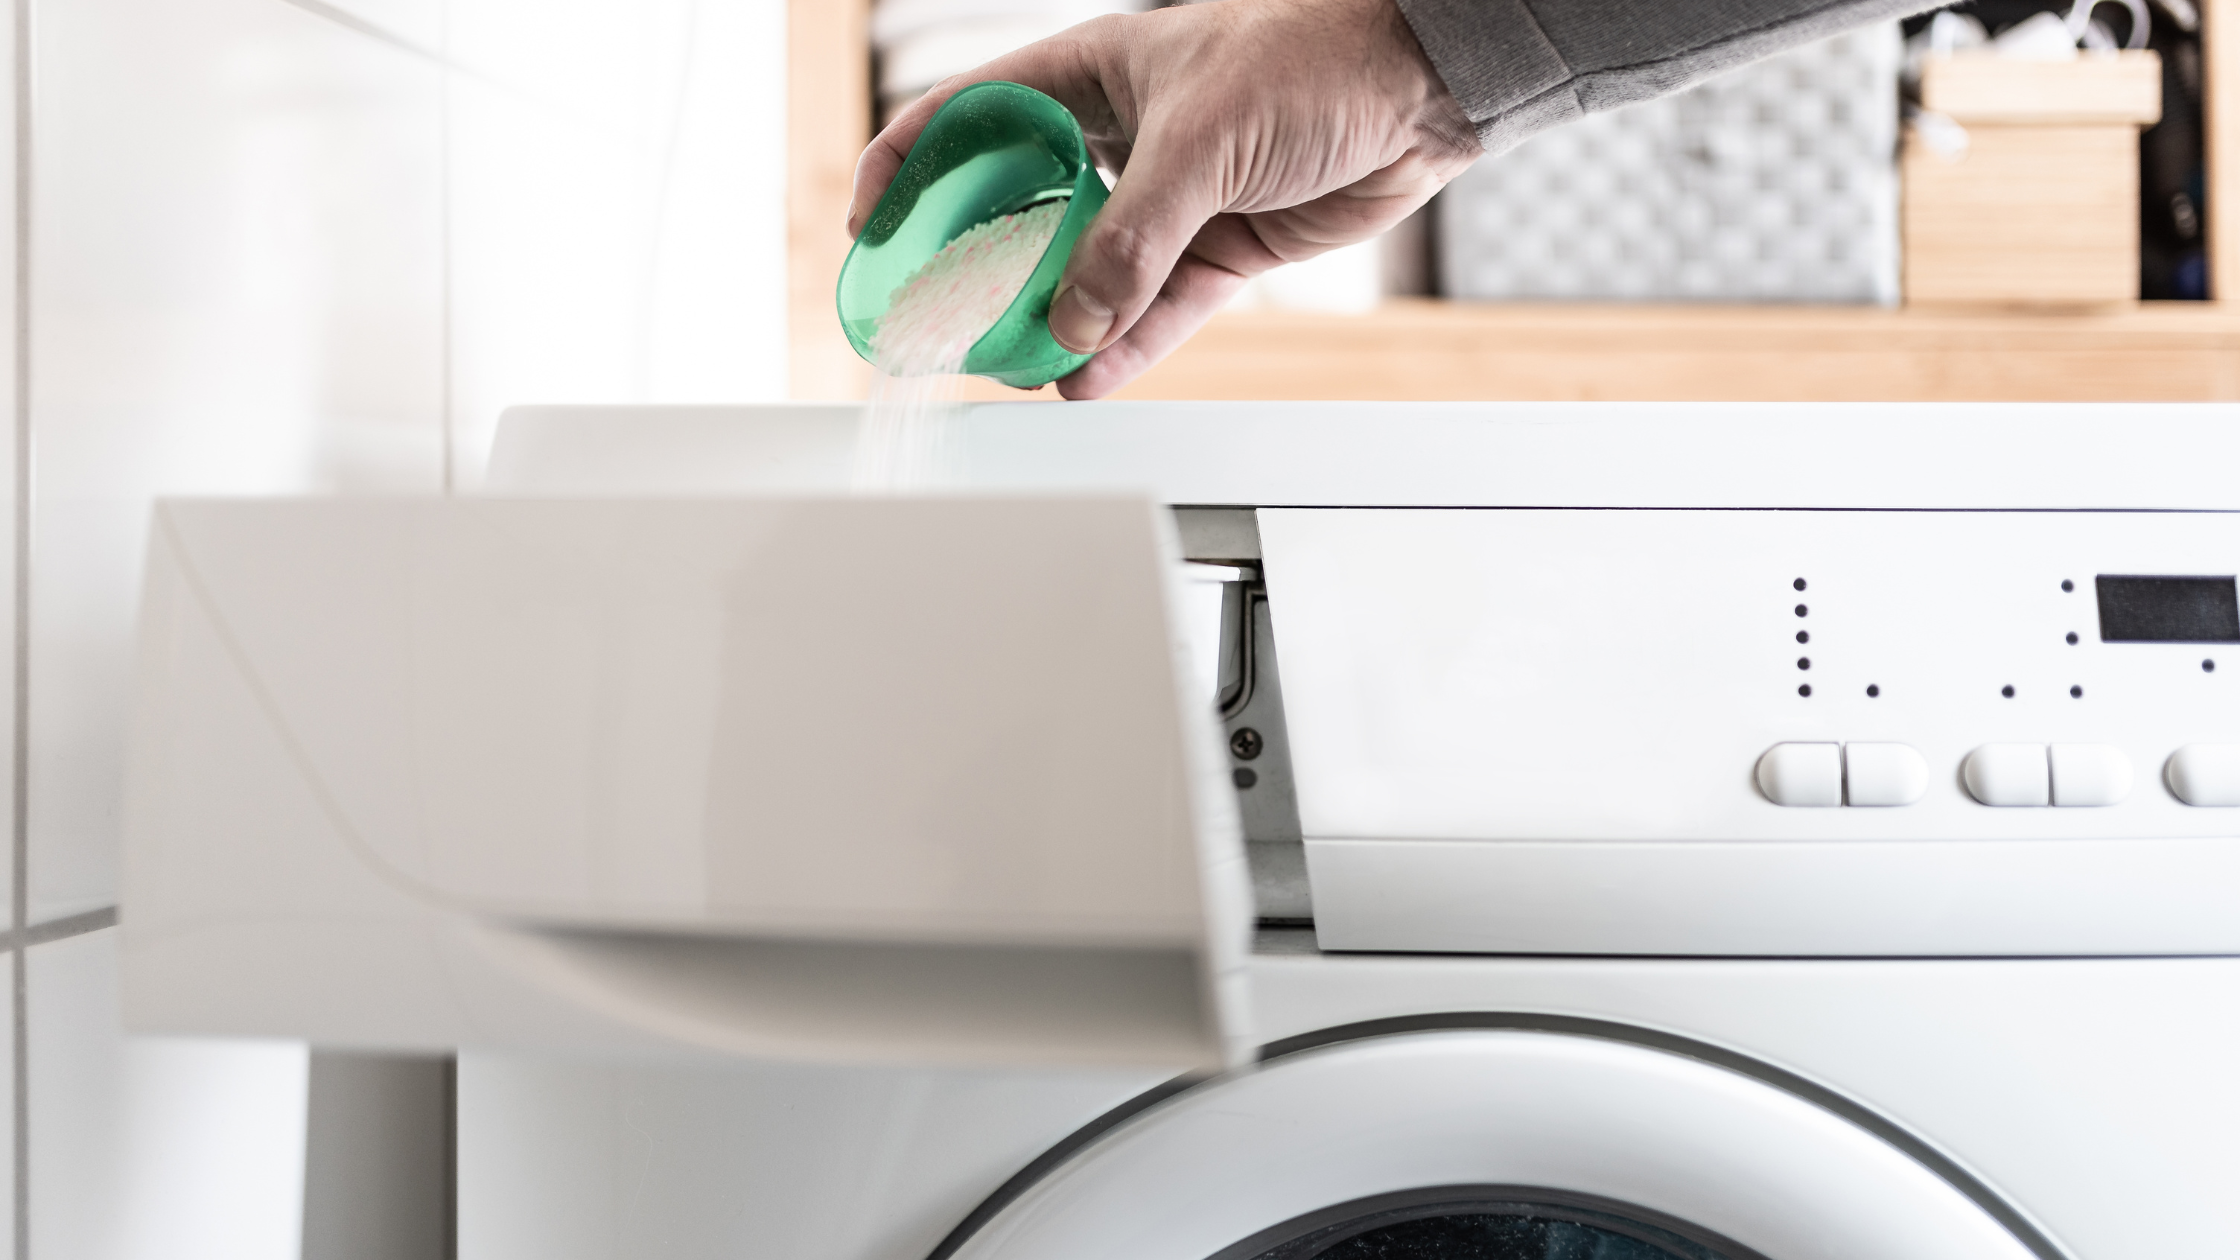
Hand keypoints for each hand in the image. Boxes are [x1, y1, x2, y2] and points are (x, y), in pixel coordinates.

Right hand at [848, 0, 1480, 398]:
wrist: (1423, 88)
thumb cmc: (1315, 57)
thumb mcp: (1203, 140)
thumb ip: (1133, 238)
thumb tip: (1075, 322)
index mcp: (1086, 76)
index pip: (968, 118)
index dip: (908, 167)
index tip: (872, 226)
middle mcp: (1115, 139)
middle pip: (1018, 211)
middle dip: (977, 271)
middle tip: (941, 323)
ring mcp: (1163, 200)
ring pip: (1084, 275)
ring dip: (1050, 324)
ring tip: (1013, 368)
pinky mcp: (1214, 251)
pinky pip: (1152, 312)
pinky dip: (1120, 349)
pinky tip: (1082, 380)